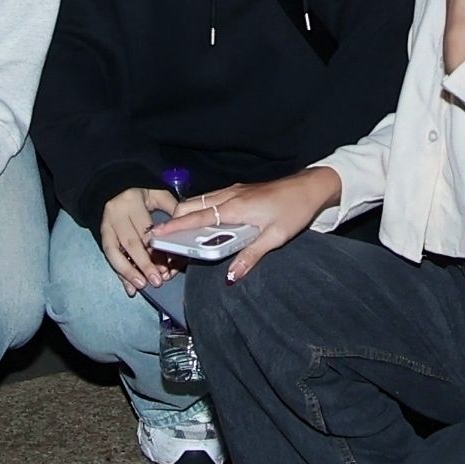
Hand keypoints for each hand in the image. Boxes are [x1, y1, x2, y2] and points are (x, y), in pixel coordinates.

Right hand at [98, 186, 178, 293]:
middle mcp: (116, 215)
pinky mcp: (102, 236)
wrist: (113, 188)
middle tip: (157, 281)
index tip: (167, 264)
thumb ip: (172, 207)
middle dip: (144, 264)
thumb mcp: (158, 193)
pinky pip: (109, 257)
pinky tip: (130, 288)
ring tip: (142, 286)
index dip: (155, 248)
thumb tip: (184, 226)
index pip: (144, 229)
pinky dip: (120, 274)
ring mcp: (106, 227)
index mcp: (132, 203)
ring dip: (128, 272)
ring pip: (114, 253)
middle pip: (130, 243)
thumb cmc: (141, 192)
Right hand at [169, 168, 340, 279]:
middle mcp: (229, 196)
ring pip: (199, 201)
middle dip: (173, 222)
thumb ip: (251, 255)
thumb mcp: (275, 237)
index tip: (155, 235)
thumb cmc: (294, 210)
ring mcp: (233, 191)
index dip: (174, 227)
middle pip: (190, 206)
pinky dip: (198, 211)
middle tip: (162, 242)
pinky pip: (209, 200)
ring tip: (175, 235)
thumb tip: (230, 276)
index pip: (196, 217)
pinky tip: (199, 223)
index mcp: (235, 207)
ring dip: (184, 216)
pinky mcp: (238, 191)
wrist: (309, 187)